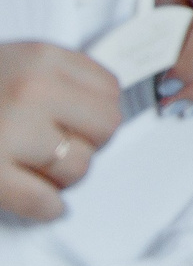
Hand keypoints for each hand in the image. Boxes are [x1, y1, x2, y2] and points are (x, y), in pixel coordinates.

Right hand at [0, 41, 120, 219]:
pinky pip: (42, 200)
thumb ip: (58, 76)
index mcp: (41, 58)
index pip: (109, 89)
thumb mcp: (15, 61)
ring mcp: (10, 133)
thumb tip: (103, 105)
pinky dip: (47, 207)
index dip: (98, 111)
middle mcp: (32, 91)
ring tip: (40, 170)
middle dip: (88, 143)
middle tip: (64, 148)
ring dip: (63, 176)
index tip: (85, 121)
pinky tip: (44, 203)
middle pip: (104, 128)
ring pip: (78, 167)